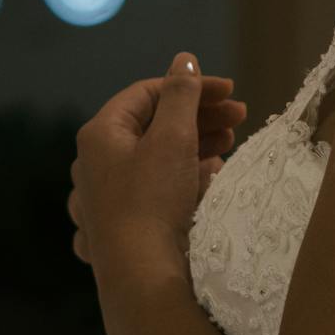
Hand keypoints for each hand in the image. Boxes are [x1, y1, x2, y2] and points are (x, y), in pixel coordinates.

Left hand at [68, 53, 247, 270]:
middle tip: (239, 120)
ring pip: (153, 161)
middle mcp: (94, 163)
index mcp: (101, 134)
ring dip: (193, 150)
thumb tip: (183, 58)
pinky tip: (205, 185)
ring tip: (227, 153)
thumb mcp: (173, 138)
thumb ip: (182, 94)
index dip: (193, 87)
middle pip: (151, 127)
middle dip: (198, 120)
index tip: (232, 93)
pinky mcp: (117, 228)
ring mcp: (103, 198)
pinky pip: (151, 193)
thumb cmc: (153, 199)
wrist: (140, 276)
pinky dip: (179, 182)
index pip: (149, 93)